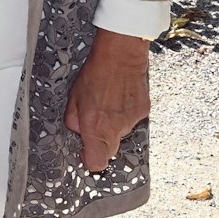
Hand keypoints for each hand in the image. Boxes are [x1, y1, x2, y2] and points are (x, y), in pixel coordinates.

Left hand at [63, 28, 150, 171]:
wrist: (121, 55)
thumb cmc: (96, 72)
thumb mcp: (73, 96)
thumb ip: (74, 120)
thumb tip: (77, 131)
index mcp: (96, 127)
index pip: (96, 162)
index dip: (90, 159)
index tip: (85, 152)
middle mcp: (116, 128)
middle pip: (110, 150)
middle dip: (101, 141)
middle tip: (95, 123)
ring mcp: (132, 120)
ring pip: (121, 133)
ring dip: (113, 124)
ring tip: (108, 102)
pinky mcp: (144, 112)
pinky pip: (132, 120)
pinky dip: (125, 113)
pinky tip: (119, 97)